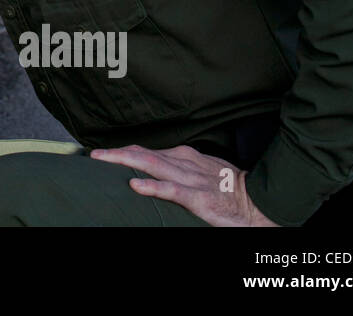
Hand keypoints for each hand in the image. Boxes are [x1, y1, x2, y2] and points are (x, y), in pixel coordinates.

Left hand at [89, 144, 279, 226]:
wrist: (258, 200)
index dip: (123, 151)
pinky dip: (153, 186)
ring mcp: (190, 179)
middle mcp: (184, 162)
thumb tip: (148, 166)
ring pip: (152, 165)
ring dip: (125, 161)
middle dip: (117, 153)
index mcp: (183, 156)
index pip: (146, 151)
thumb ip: (176, 166)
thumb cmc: (227, 186)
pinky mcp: (199, 197)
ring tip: (102, 160)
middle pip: (144, 154)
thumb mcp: (199, 170)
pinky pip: (172, 190)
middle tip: (93, 154)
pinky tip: (136, 185)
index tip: (102, 153)